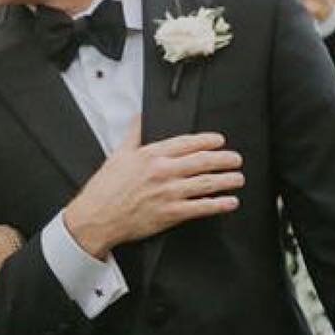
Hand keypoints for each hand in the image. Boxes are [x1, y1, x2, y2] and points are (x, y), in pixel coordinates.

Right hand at [64, 124, 243, 259]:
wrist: (97, 217)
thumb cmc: (105, 189)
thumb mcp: (118, 155)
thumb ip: (133, 134)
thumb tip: (139, 117)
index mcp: (151, 155)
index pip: (187, 143)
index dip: (207, 141)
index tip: (219, 141)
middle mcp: (163, 172)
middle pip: (202, 161)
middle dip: (224, 159)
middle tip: (235, 159)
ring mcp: (168, 193)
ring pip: (206, 183)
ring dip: (226, 180)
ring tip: (237, 178)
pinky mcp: (170, 213)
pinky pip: (201, 207)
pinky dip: (218, 204)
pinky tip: (228, 202)